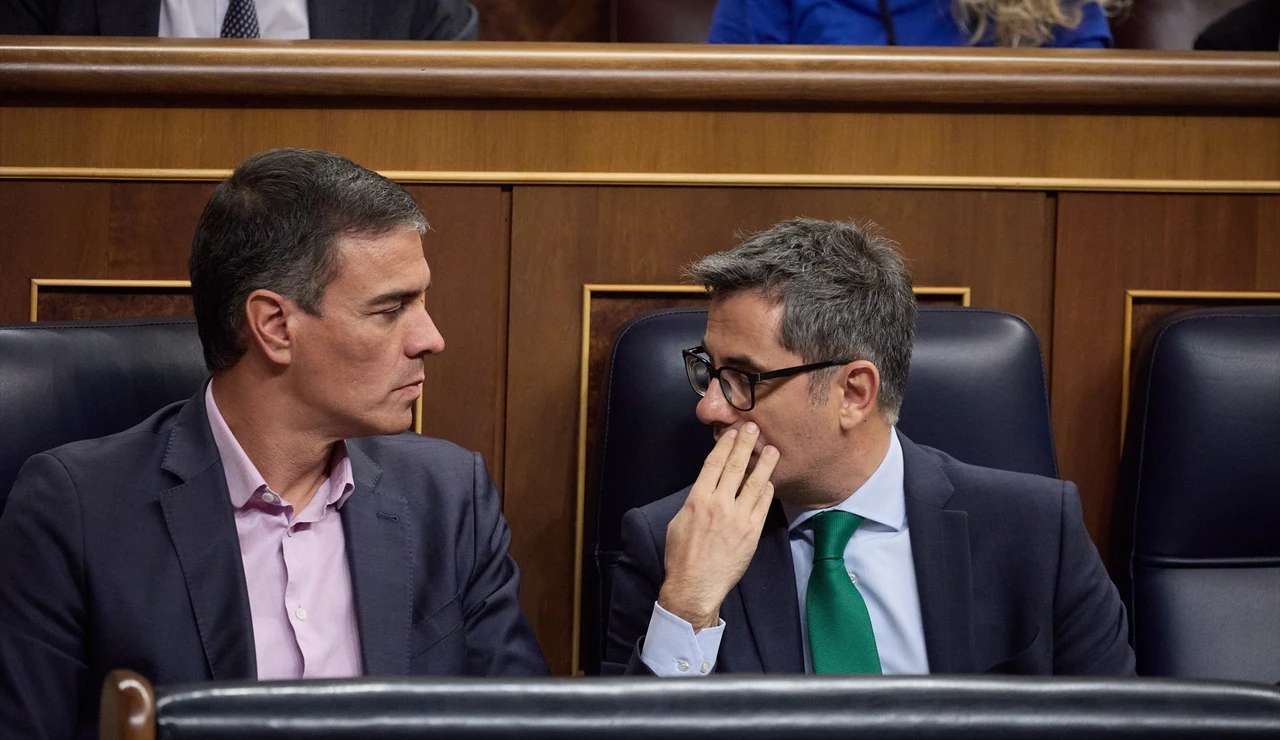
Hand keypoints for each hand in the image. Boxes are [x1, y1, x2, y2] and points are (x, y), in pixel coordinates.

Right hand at [657, 422, 777, 630]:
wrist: (695, 585)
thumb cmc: (682, 555)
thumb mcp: (679, 521)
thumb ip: (695, 501)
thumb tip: (708, 488)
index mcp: (698, 499)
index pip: (714, 464)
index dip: (725, 446)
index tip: (732, 433)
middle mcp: (720, 504)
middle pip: (736, 467)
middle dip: (745, 445)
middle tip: (753, 428)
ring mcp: (739, 518)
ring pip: (755, 483)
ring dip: (764, 464)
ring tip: (772, 449)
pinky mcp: (752, 531)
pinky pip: (763, 504)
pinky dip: (766, 490)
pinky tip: (770, 480)